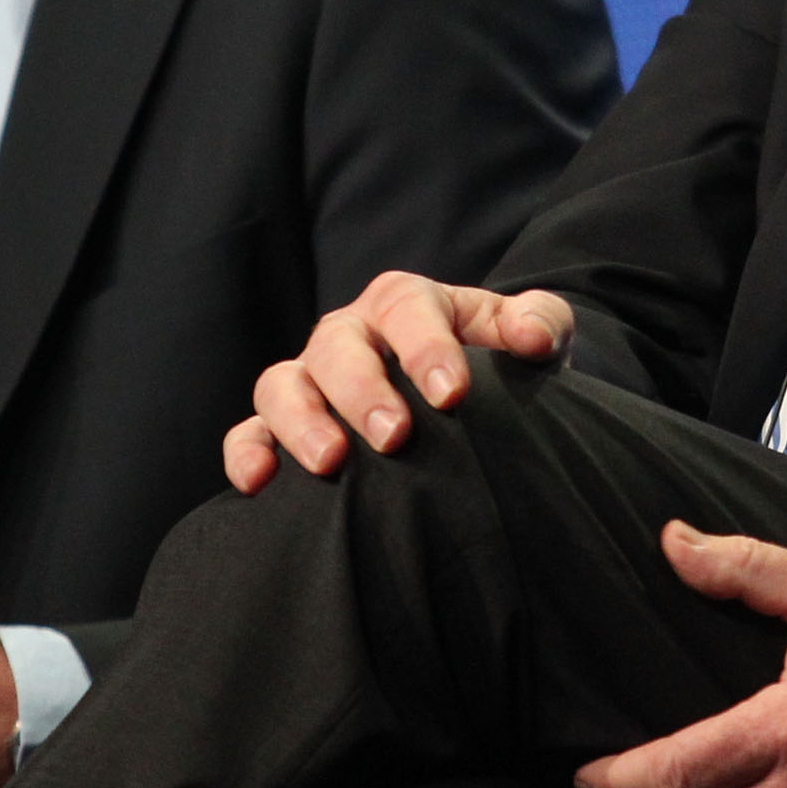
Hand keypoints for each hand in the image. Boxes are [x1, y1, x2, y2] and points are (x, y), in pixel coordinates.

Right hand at [223, 273, 576, 492]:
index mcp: (407, 304)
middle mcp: (350, 334)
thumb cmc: (498, 363)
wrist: (470, 400)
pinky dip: (246, 453)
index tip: (453, 395)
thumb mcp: (534, 336)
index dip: (427, 348)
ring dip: (300, 421)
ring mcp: (310, 378)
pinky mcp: (281, 426)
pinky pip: (247, 432)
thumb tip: (533, 338)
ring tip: (330, 463)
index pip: (409, 309)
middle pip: (338, 346)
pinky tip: (260, 483)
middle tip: (395, 438)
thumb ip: (540, 323)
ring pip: (282, 385)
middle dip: (363, 391)